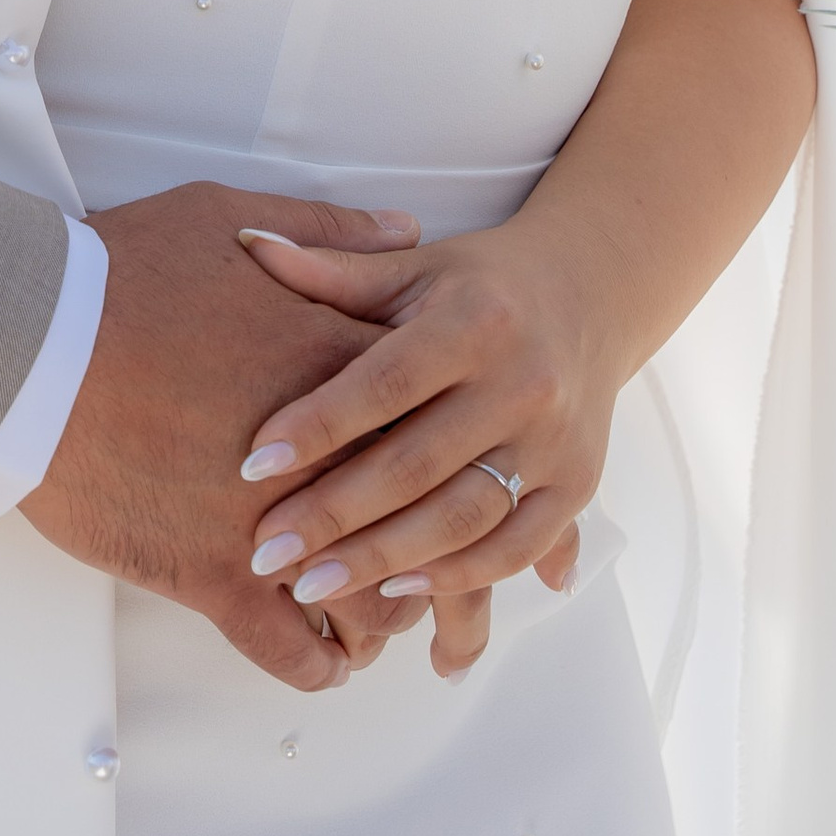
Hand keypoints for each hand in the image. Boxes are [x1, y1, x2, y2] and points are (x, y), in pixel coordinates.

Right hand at [19, 184, 421, 690]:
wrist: (30, 343)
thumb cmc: (119, 273)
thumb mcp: (227, 221)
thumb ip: (329, 234)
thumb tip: (402, 227)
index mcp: (340, 368)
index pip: (440, 417)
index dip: (450, 439)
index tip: (444, 448)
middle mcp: (329, 458)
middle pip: (428, 517)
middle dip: (437, 536)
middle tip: (430, 543)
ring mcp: (278, 528)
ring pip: (375, 597)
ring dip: (385, 606)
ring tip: (380, 606)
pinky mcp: (219, 581)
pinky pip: (296, 651)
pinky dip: (319, 661)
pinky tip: (327, 657)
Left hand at [231, 223, 601, 677]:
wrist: (589, 292)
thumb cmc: (477, 283)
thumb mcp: (411, 266)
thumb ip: (331, 269)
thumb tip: (246, 244)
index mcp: (472, 321)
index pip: (385, 383)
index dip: (317, 425)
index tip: (250, 464)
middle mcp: (519, 383)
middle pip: (417, 464)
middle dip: (335, 515)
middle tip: (265, 553)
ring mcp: (553, 441)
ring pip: (465, 517)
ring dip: (386, 559)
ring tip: (314, 586)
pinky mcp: (577, 485)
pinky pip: (518, 546)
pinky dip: (459, 575)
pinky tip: (399, 591)